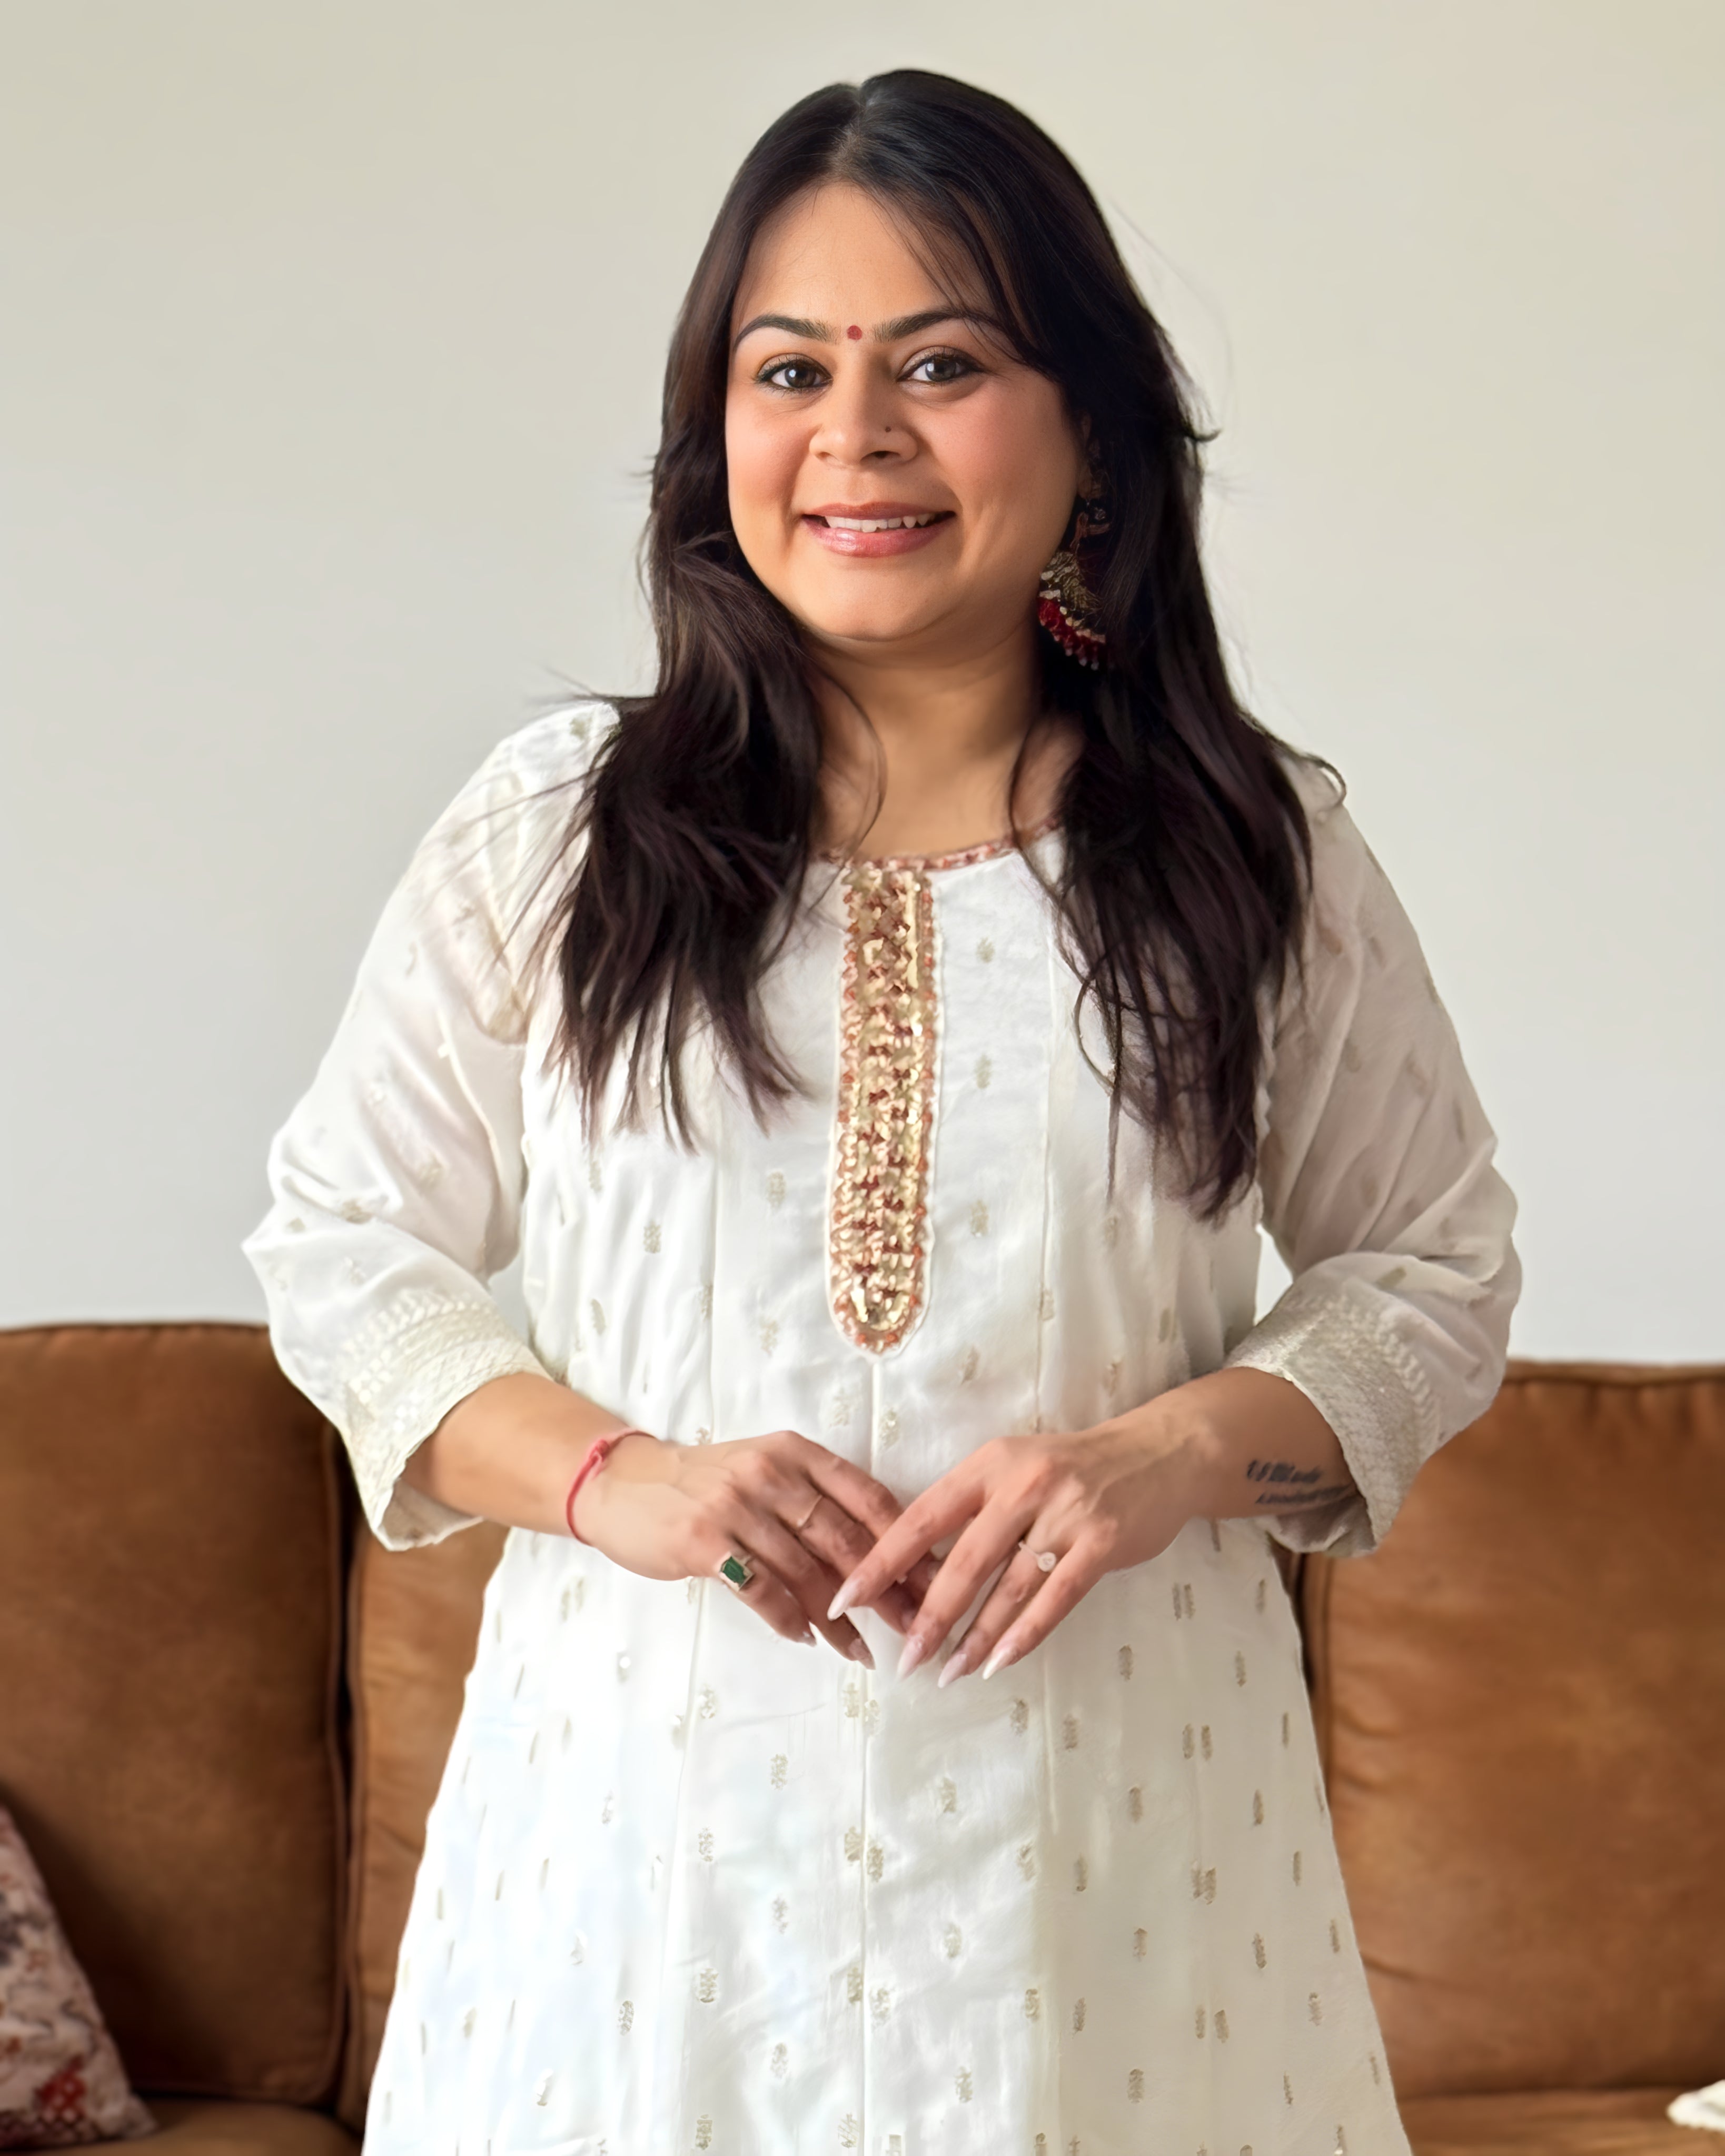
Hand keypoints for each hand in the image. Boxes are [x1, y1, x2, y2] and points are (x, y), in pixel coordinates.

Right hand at [576, 1427, 940, 1664]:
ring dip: (840, 1620)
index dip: (908, 1543)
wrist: (626, 1483)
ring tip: (864, 1652)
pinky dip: (789, 1618)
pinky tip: (808, 1639)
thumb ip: (818, 1503)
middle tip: (917, 1627)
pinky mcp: (703, 1541)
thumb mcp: (768, 1472)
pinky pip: (761, 1589)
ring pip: (806, 1572)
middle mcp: (771, 1473)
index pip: (868, 1498)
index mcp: (796, 1452)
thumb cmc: (709, 1483)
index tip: (939, 1581)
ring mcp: (736, 1506)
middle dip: (887, 1589)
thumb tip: (886, 1556)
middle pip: (845, 1539)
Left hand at [825, 1413, 1206, 1683]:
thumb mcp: (1014, 1469)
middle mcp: (1023, 1485)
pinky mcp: (1102, 1542)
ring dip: (974, 1637)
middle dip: (928, 1617)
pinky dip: (1024, 1634)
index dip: (882, 1561)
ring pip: (1007, 1588)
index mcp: (989, 1464)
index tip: (846, 1597)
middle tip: (903, 1659)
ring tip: (946, 1673)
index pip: (922, 1517)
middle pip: (962, 1562)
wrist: (1158, 1455)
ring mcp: (1065, 1514)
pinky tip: (998, 1662)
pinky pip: (1055, 1599)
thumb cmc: (1073, 1469)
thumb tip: (913, 1567)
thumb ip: (971, 1509)